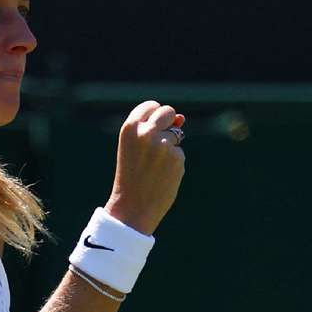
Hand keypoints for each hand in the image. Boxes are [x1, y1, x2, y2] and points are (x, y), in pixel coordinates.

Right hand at [104, 101, 185, 234]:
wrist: (132, 206)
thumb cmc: (131, 175)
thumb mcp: (135, 148)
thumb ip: (154, 129)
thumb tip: (181, 118)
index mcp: (130, 127)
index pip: (151, 106)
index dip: (154, 116)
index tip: (150, 129)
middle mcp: (146, 132)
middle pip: (168, 112)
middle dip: (168, 124)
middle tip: (156, 145)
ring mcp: (163, 144)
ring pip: (176, 135)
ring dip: (170, 147)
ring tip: (154, 167)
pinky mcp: (177, 157)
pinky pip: (180, 153)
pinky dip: (174, 163)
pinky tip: (162, 176)